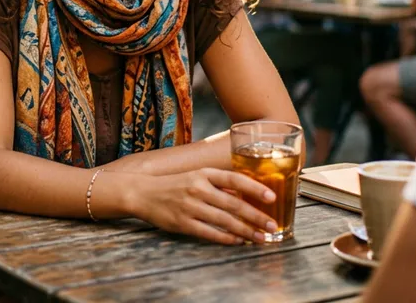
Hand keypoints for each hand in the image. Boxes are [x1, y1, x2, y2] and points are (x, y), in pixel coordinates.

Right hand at [128, 167, 277, 244]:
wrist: (143, 192)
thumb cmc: (173, 184)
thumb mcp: (195, 176)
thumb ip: (218, 183)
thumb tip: (244, 192)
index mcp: (203, 173)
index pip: (234, 178)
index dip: (254, 188)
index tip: (271, 197)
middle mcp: (198, 187)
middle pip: (233, 203)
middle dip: (256, 216)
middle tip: (272, 224)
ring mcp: (190, 206)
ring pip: (225, 220)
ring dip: (246, 231)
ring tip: (261, 238)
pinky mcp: (183, 223)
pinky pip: (210, 233)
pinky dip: (226, 238)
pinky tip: (238, 242)